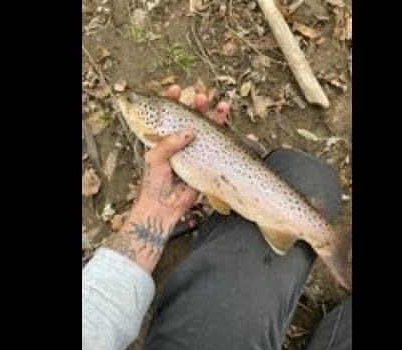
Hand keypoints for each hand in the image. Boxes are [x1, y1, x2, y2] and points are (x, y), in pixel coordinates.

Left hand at [105, 85, 229, 272]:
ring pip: (210, 131)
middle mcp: (181, 142)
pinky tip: (246, 136)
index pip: (170, 114)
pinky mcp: (207, 164)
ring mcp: (196, 152)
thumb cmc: (154, 182)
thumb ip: (170, 143)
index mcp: (165, 137)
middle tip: (204, 96)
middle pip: (194, 118)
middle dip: (200, 106)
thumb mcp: (155, 159)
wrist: (164, 208)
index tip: (178, 89)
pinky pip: (221, 151)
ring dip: (217, 118)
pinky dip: (235, 143)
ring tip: (224, 106)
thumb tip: (190, 131)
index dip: (174, 100)